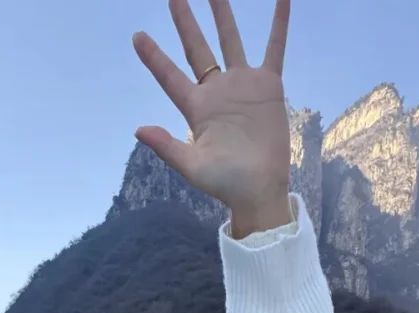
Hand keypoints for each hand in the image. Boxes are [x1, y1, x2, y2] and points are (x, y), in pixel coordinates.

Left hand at [133, 0, 291, 236]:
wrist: (260, 188)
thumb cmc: (225, 183)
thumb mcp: (192, 167)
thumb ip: (167, 147)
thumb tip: (138, 129)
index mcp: (196, 108)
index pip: (169, 76)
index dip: (153, 57)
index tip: (137, 36)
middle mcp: (217, 91)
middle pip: (197, 48)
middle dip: (185, 22)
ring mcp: (242, 85)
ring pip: (230, 40)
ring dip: (223, 14)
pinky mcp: (268, 86)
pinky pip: (274, 49)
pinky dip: (278, 24)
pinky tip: (282, 0)